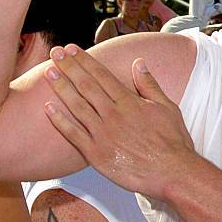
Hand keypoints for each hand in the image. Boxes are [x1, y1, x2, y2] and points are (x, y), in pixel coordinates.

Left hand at [43, 44, 195, 199]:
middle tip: (55, 53)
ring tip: (48, 72)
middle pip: (86, 85)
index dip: (84, 60)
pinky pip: (74, 135)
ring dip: (61, 87)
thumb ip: (149, 84)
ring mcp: (103, 134)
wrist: (173, 173)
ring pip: (77, 106)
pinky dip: (60, 121)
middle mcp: (113, 115)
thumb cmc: (172, 141)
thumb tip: (139, 62)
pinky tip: (48, 108)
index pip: (101, 75)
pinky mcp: (97, 154)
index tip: (72, 49)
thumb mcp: (167, 106)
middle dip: (69, 67)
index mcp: (129, 102)